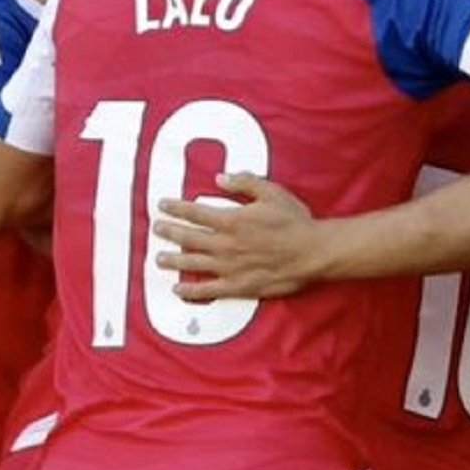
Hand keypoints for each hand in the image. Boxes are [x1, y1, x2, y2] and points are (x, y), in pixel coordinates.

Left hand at [153, 173, 321, 301]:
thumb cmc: (294, 222)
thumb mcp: (271, 192)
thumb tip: (219, 178)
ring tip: (159, 258)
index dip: (176, 208)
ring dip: (174, 260)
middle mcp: (225, 244)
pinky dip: (191, 290)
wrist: (313, 253)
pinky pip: (208, 290)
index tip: (162, 205)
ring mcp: (230, 267)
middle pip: (188, 237)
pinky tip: (178, 289)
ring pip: (193, 263)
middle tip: (156, 229)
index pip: (195, 212)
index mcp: (232, 220)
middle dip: (169, 232)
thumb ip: (244, 183)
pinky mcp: (238, 286)